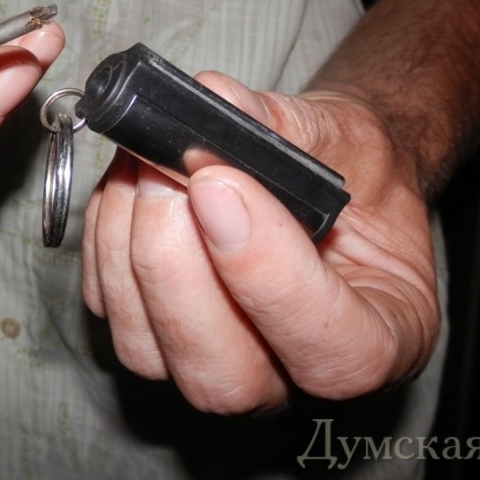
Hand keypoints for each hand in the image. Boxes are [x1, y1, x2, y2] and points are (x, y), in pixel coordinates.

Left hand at [81, 71, 438, 413]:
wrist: (322, 175)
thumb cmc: (349, 168)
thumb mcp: (345, 136)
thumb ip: (283, 128)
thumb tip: (211, 102)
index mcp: (375, 342)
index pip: (330, 351)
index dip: (266, 275)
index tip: (219, 186)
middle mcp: (289, 376)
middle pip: (221, 376)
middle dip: (176, 267)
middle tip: (168, 172)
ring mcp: (210, 364)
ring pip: (146, 348)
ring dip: (127, 243)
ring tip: (144, 159)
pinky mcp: (147, 336)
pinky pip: (106, 307)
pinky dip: (104, 236)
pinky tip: (127, 180)